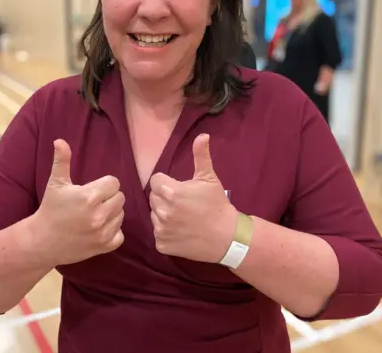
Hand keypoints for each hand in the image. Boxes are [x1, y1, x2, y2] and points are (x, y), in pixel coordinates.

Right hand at [33, 139, 124, 265]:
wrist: (42, 241)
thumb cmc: (50, 209)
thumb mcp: (55, 183)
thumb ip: (62, 161)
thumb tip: (60, 141)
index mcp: (89, 196)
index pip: (114, 183)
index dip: (104, 184)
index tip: (93, 189)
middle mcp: (99, 214)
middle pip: (120, 198)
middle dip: (109, 197)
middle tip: (94, 202)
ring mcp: (103, 232)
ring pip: (121, 215)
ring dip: (112, 213)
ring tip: (95, 214)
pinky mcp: (105, 246)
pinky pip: (120, 234)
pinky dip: (113, 231)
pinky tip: (99, 228)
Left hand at [149, 133, 237, 263]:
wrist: (227, 238)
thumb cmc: (217, 205)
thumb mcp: (209, 179)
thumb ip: (201, 156)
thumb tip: (202, 135)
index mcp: (171, 191)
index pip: (155, 180)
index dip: (167, 182)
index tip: (180, 189)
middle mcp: (162, 211)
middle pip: (154, 198)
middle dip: (165, 198)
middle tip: (183, 204)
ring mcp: (161, 229)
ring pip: (155, 215)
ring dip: (164, 215)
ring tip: (183, 218)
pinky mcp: (162, 244)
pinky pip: (158, 234)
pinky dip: (167, 232)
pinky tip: (181, 231)